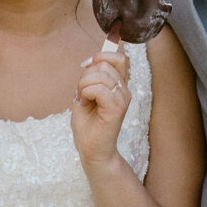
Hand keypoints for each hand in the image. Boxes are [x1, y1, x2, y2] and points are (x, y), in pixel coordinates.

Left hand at [70, 40, 131, 165]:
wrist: (90, 149)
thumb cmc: (87, 125)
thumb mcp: (85, 93)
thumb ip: (90, 77)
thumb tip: (91, 60)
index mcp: (118, 85)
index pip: (118, 58)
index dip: (101, 56)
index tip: (86, 66)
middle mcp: (124, 90)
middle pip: (104, 65)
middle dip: (85, 76)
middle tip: (82, 94)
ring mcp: (122, 98)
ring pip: (100, 75)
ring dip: (83, 86)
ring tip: (84, 100)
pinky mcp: (117, 108)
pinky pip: (98, 89)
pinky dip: (86, 94)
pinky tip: (86, 104)